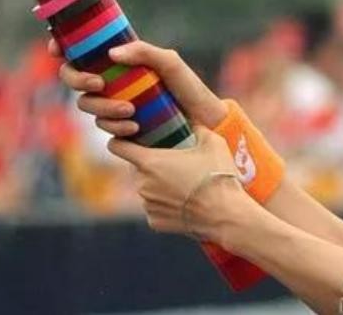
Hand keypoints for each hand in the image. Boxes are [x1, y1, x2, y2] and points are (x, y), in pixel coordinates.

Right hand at [49, 38, 226, 136]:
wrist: (204, 124)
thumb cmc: (189, 88)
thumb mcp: (171, 64)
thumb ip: (145, 52)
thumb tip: (112, 54)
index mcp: (120, 60)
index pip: (82, 49)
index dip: (62, 46)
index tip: (58, 48)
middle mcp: (112, 80)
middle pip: (72, 77)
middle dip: (78, 80)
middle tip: (100, 83)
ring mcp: (113, 103)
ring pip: (86, 105)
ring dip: (103, 108)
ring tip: (131, 111)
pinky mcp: (120, 127)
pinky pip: (102, 127)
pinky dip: (115, 127)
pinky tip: (135, 127)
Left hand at [108, 125, 251, 239]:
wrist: (226, 214)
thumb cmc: (218, 175)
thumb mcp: (212, 142)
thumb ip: (197, 128)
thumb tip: (192, 121)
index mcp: (150, 162)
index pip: (116, 147)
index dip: (120, 140)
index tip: (130, 139)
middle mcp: (141, 184)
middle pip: (136, 169)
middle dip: (150, 164)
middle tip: (174, 162)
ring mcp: (147, 205)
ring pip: (146, 189)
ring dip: (158, 185)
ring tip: (184, 184)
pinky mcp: (155, 222)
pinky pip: (155, 208)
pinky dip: (165, 205)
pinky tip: (185, 202)